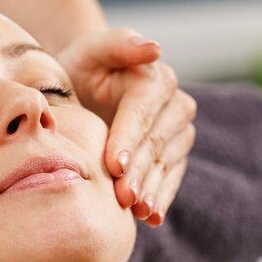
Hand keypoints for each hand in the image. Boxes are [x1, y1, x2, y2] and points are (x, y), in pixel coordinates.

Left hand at [57, 29, 196, 226]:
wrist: (85, 88)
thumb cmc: (83, 68)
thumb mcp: (91, 50)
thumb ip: (118, 44)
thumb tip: (154, 48)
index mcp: (156, 79)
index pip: (142, 113)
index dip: (128, 139)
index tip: (113, 165)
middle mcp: (175, 105)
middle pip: (156, 143)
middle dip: (139, 171)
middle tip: (122, 197)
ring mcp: (178, 133)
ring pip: (166, 164)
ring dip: (153, 189)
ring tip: (137, 211)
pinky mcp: (174, 156)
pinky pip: (171, 179)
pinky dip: (162, 198)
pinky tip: (151, 217)